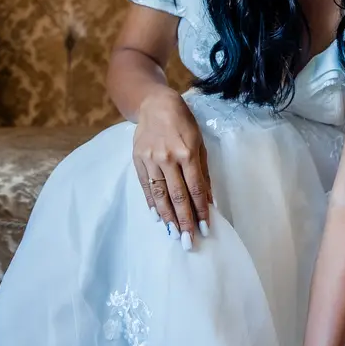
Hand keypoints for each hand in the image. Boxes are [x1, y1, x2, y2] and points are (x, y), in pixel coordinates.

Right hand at [132, 88, 213, 244]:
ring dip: (167, 217)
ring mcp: (150, 160)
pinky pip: (146, 187)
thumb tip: (207, 199)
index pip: (195, 189)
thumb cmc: (183, 123)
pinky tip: (157, 217)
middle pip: (177, 196)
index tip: (205, 227)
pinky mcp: (137, 160)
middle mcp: (168, 158)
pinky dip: (151, 203)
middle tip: (189, 240)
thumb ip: (203, 172)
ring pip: (159, 195)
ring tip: (174, 234)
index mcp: (187, 153)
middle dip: (184, 220)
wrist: (155, 105)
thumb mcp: (199, 143)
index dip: (200, 210)